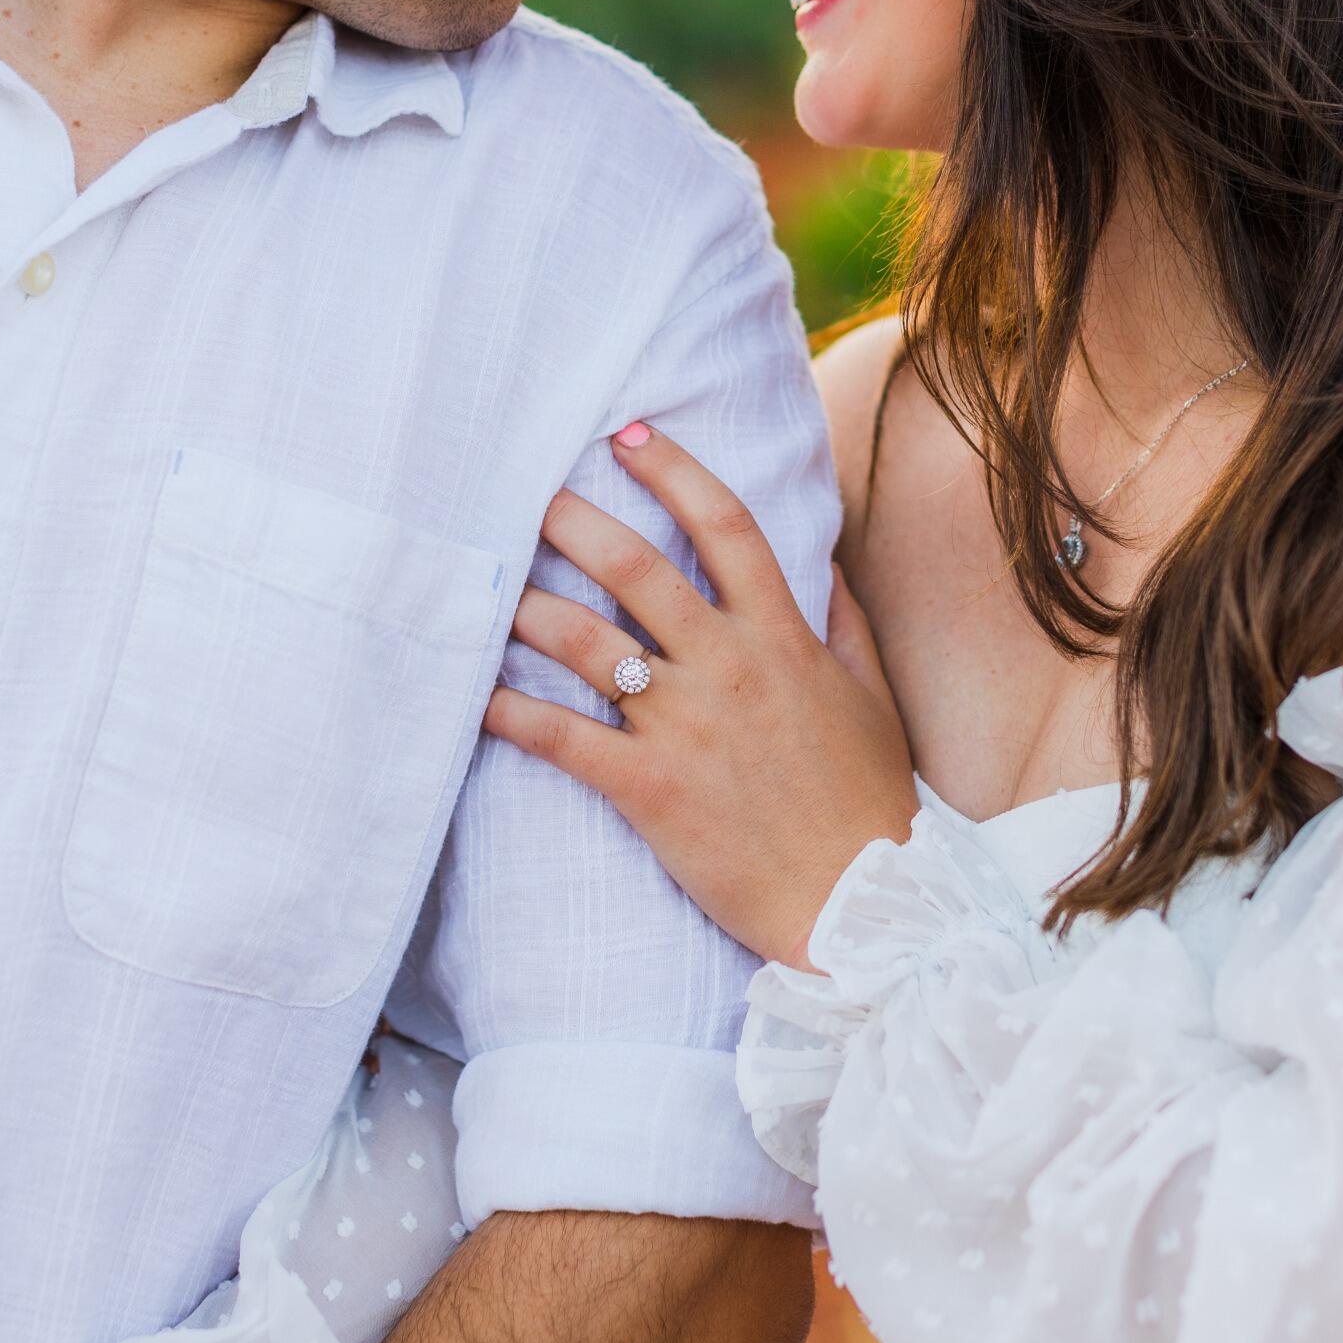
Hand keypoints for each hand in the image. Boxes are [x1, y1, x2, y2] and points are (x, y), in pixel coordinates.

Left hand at [483, 421, 916, 965]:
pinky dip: (510, 713)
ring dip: (531, 606)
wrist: (863, 907)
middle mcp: (727, 668)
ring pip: (588, 643)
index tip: (629, 435)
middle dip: (577, 522)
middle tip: (528, 492)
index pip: (726, 526)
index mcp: (782, 638)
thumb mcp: (871, 699)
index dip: (674, 471)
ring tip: (492, 583)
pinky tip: (470, 693)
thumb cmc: (868, 804)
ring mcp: (684, 726)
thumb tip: (826, 566)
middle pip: (638, 570)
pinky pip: (563, 738)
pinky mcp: (648, 788)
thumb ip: (844, 625)